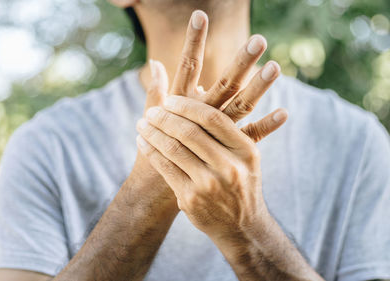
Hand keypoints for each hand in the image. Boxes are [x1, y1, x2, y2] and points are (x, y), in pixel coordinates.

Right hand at [132, 10, 284, 197]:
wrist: (159, 190)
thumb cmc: (155, 149)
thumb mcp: (152, 119)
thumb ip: (156, 91)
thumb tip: (154, 62)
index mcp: (181, 103)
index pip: (187, 65)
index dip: (193, 40)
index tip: (201, 14)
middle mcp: (201, 115)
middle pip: (224, 83)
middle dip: (240, 61)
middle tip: (259, 39)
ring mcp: (217, 134)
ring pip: (240, 106)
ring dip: (258, 87)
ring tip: (276, 65)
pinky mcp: (228, 151)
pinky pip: (250, 136)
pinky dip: (267, 125)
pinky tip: (284, 112)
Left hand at [136, 96, 283, 240]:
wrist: (242, 226)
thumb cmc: (241, 183)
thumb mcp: (246, 157)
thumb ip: (227, 128)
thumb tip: (195, 88)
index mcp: (246, 151)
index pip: (212, 118)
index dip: (187, 106)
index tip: (170, 99)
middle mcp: (229, 167)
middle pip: (189, 132)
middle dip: (165, 117)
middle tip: (151, 111)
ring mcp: (209, 185)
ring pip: (173, 149)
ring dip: (153, 132)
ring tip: (142, 123)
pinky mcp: (191, 199)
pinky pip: (165, 168)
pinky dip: (151, 151)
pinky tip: (143, 142)